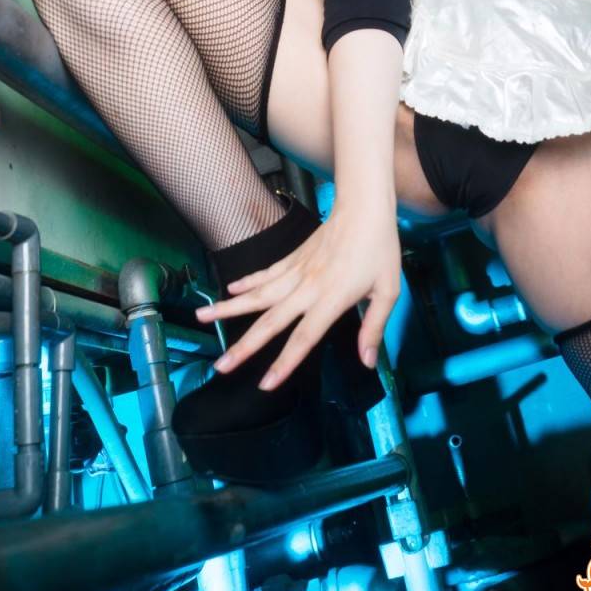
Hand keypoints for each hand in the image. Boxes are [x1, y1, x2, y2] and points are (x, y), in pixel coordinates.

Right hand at [195, 206, 400, 390]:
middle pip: (270, 321)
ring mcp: (297, 270)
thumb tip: (367, 362)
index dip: (284, 363)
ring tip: (202, 318)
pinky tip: (229, 290)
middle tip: (220, 366)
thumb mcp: (388, 290)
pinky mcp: (294, 257)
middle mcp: (307, 287)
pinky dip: (246, 282)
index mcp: (331, 298)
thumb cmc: (379, 249)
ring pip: (258, 294)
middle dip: (244, 347)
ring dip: (229, 307)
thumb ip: (374, 327)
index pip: (304, 338)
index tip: (265, 384)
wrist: (364, 206)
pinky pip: (266, 273)